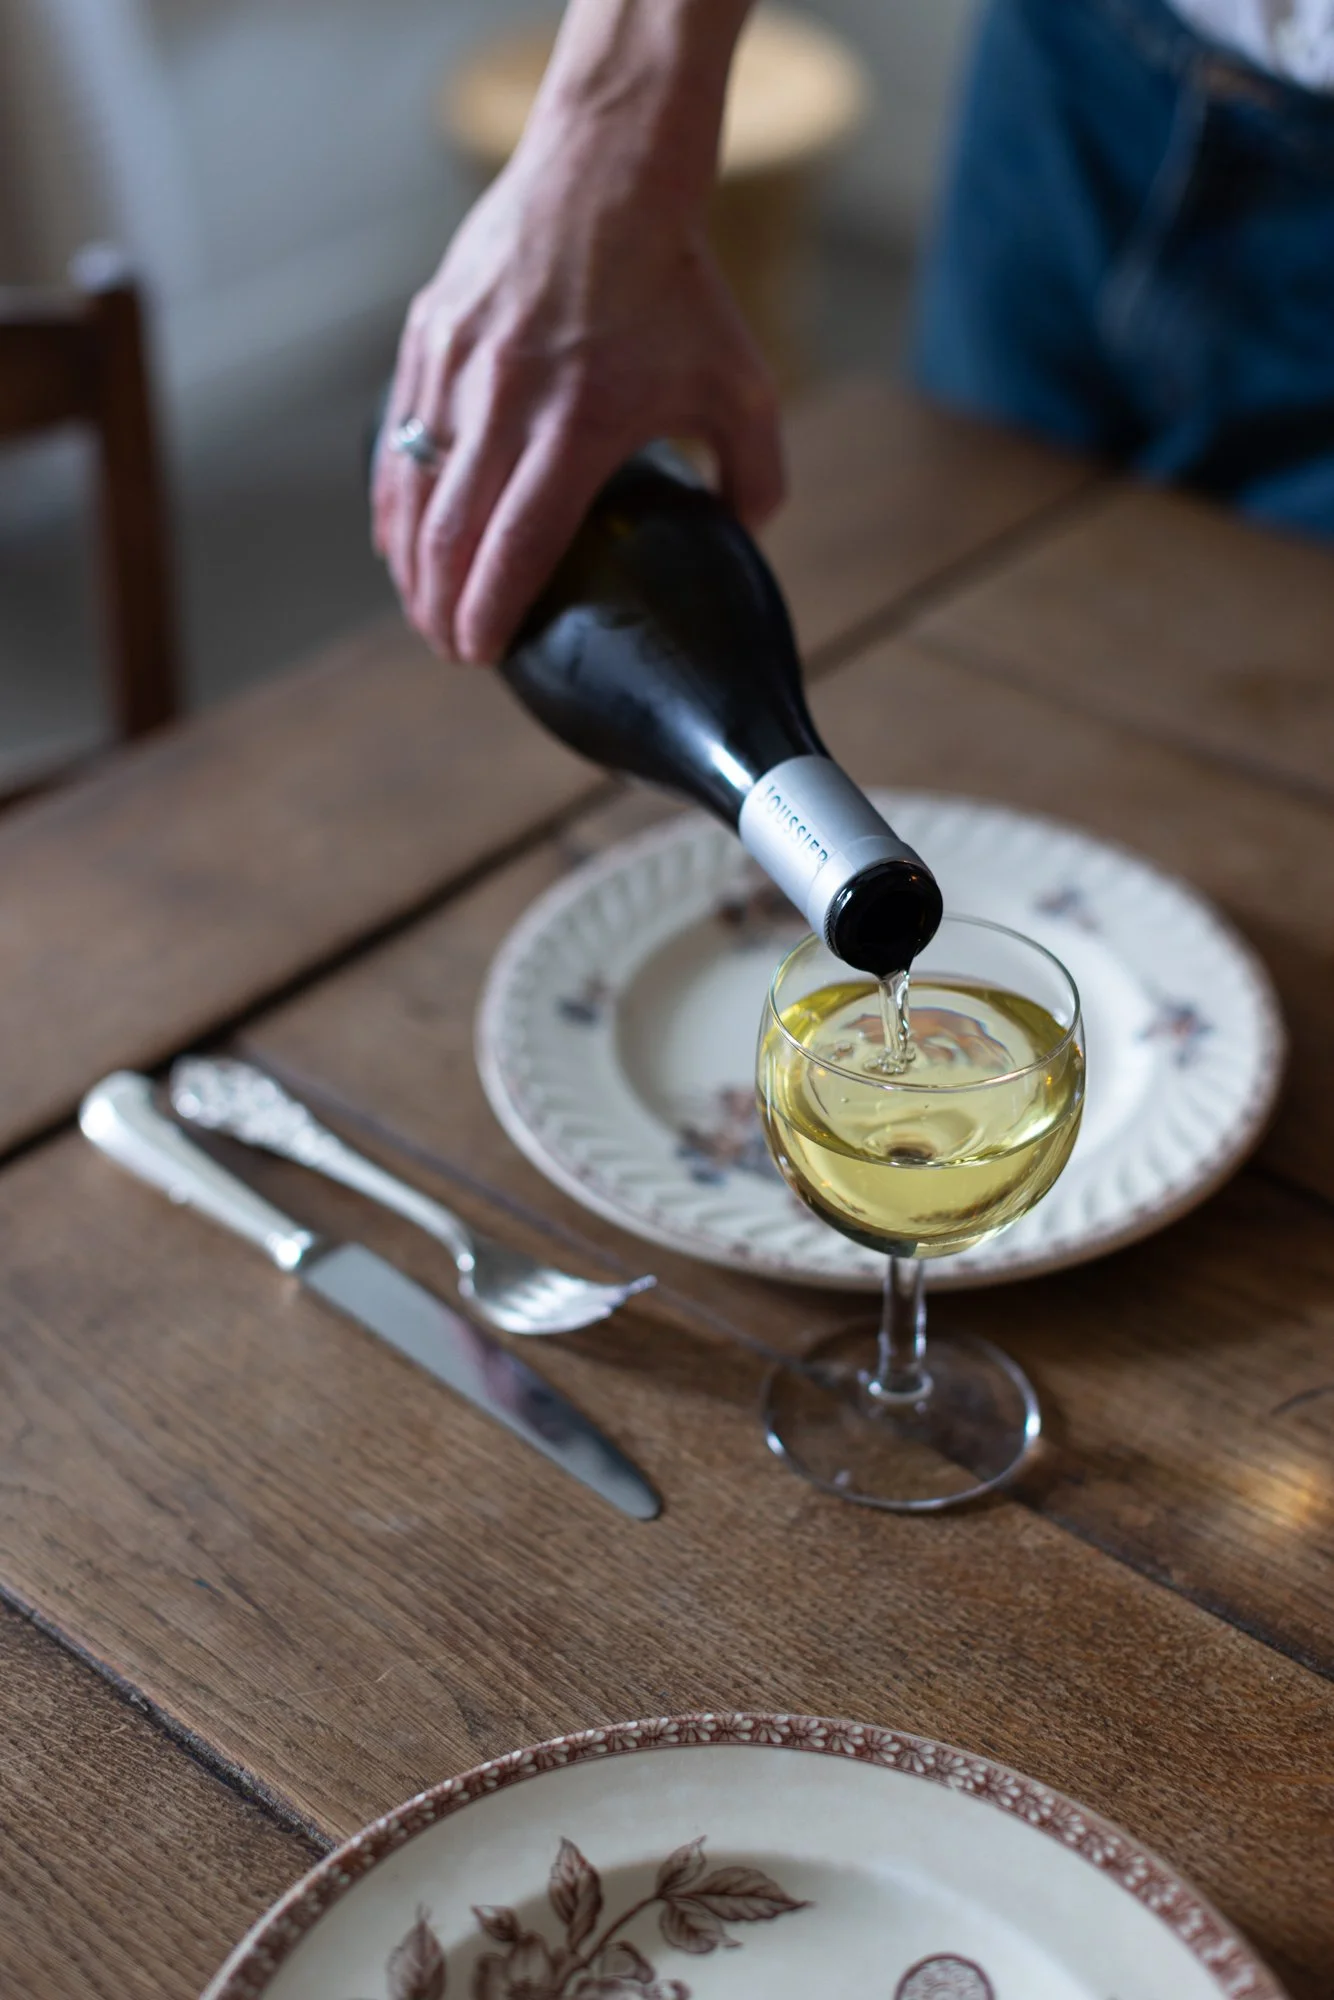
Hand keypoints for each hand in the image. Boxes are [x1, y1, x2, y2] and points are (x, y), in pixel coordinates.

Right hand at [372, 117, 783, 663]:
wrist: (607, 172)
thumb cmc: (678, 284)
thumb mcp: (741, 385)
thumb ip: (755, 475)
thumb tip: (745, 535)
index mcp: (577, 424)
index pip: (516, 544)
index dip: (490, 610)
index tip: (480, 654)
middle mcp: (504, 400)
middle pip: (449, 533)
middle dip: (440, 606)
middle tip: (450, 648)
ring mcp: (455, 367)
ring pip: (410, 489)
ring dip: (409, 562)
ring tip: (422, 605)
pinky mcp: (428, 338)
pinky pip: (397, 438)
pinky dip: (394, 498)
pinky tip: (400, 537)